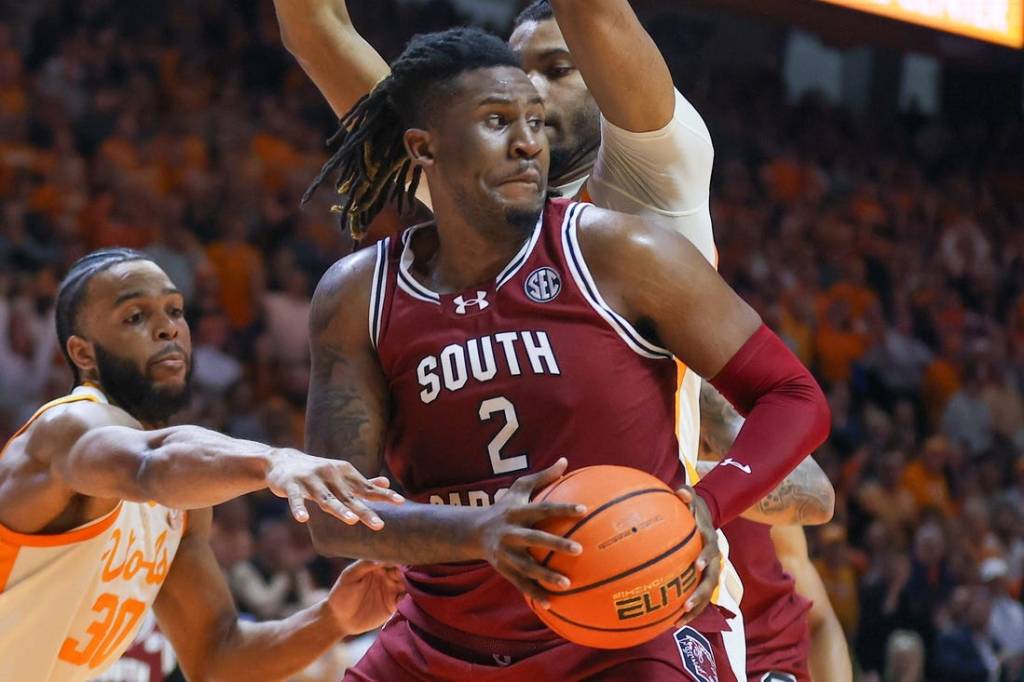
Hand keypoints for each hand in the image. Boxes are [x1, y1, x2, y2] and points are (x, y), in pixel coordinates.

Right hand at [266, 449, 403, 527]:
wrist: (282, 461)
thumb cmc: (316, 472)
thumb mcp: (339, 474)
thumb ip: (361, 482)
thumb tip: (386, 482)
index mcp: (343, 472)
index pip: (366, 487)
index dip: (383, 495)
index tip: (401, 502)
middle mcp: (329, 474)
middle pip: (349, 497)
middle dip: (364, 511)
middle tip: (379, 525)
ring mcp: (310, 479)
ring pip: (325, 498)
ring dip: (338, 508)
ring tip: (351, 520)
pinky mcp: (291, 485)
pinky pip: (295, 499)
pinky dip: (299, 508)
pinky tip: (303, 519)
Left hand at [327, 560, 404, 635]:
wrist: (339, 619)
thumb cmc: (341, 594)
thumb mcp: (349, 576)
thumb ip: (364, 564)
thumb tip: (381, 558)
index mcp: (376, 567)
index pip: (391, 559)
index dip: (397, 559)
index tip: (400, 560)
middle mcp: (386, 577)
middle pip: (402, 571)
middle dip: (406, 572)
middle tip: (405, 575)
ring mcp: (390, 591)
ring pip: (407, 584)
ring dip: (410, 584)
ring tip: (408, 586)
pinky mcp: (392, 606)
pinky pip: (405, 600)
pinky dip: (408, 598)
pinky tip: (405, 598)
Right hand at [476, 458, 586, 607]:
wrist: (472, 531)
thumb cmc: (505, 506)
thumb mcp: (519, 488)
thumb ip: (543, 477)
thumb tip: (566, 460)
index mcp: (517, 512)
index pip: (542, 508)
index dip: (562, 509)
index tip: (583, 510)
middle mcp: (510, 532)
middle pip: (533, 538)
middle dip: (554, 544)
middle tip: (579, 549)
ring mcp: (505, 553)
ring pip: (526, 566)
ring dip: (545, 576)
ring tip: (567, 584)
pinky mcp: (503, 569)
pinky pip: (520, 583)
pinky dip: (534, 594)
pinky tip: (552, 604)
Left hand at [674, 486, 720, 625]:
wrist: (706, 515)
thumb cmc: (693, 506)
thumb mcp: (691, 496)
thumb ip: (686, 494)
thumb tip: (680, 492)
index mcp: (710, 539)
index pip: (710, 549)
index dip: (704, 557)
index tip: (695, 565)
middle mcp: (713, 558)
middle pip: (711, 579)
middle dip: (700, 593)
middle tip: (686, 604)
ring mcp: (710, 570)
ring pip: (707, 594)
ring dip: (695, 609)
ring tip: (679, 622)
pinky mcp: (703, 578)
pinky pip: (699, 598)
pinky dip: (690, 611)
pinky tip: (674, 622)